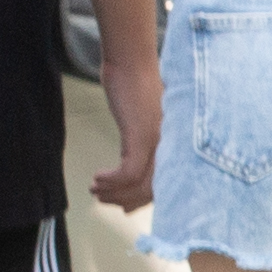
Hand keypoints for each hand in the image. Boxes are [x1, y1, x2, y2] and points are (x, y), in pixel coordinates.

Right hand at [94, 56, 158, 211]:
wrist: (132, 63)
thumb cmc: (137, 87)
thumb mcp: (143, 119)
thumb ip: (143, 139)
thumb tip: (132, 155)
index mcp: (175, 144)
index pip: (167, 183)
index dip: (144, 200)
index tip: (125, 209)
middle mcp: (173, 146)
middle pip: (154, 189)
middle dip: (127, 200)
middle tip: (105, 201)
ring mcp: (160, 142)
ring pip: (141, 185)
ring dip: (115, 193)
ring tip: (96, 191)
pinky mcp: (143, 135)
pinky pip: (128, 172)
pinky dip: (111, 181)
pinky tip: (97, 178)